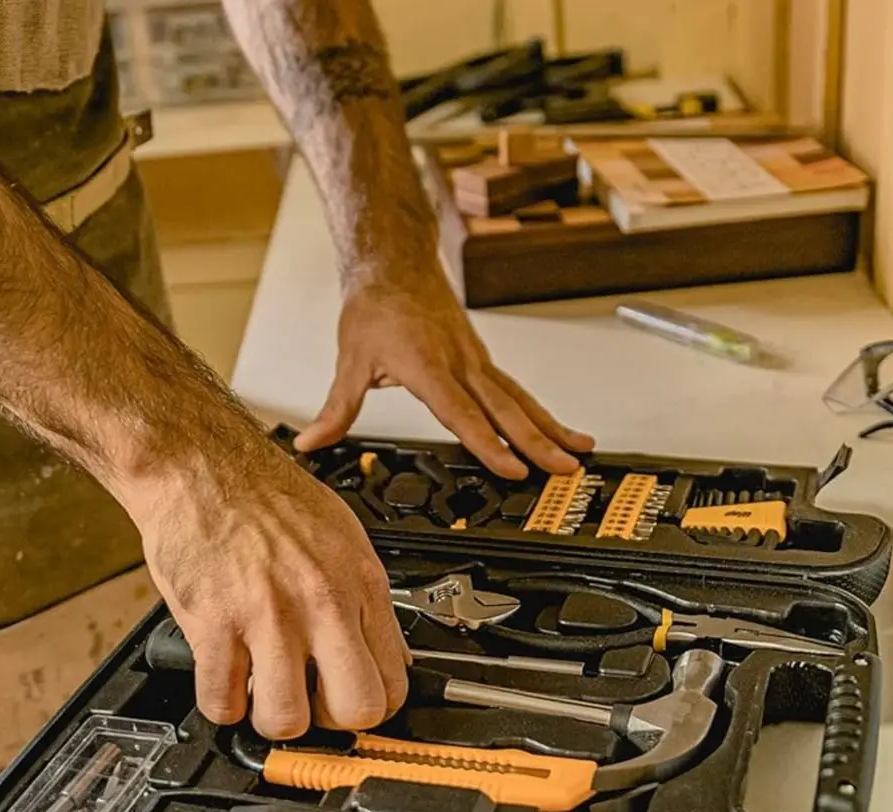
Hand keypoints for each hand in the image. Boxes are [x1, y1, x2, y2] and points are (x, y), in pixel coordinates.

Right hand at [132, 444, 407, 739]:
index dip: (373, 708)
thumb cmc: (271, 498)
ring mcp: (269, 615)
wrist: (203, 466)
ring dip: (271, 719)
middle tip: (312, 706)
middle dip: (332, 724)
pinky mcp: (214, 622)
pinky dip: (221, 704)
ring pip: (287, 718)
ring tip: (264, 696)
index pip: (394, 683)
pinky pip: (222, 700)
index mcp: (362, 585)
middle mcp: (322, 602)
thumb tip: (394, 656)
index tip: (351, 704)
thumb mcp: (348, 540)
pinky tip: (225, 682)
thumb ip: (369, 602)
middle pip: (356, 710)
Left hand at [293, 262, 593, 477]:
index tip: (513, 468)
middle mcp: (461, 363)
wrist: (395, 262)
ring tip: (580, 452)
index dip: (488, 443)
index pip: (462, 413)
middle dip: (539, 443)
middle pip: (506, 409)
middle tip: (566, 468)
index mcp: (428, 366)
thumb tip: (312, 443)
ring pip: (520, 400)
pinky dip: (540, 413)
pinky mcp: (483, 360)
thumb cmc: (375, 307)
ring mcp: (477, 361)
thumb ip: (337, 409)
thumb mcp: (350, 361)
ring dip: (552, 428)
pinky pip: (516, 391)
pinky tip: (558, 429)